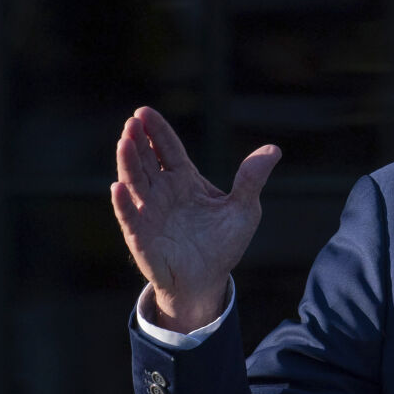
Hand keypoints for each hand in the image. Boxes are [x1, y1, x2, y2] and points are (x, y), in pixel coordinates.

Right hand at [110, 107, 280, 330]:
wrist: (208, 280)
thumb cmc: (223, 243)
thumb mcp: (243, 209)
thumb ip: (252, 179)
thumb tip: (274, 149)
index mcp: (184, 179)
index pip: (167, 149)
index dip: (157, 131)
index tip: (145, 112)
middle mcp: (162, 191)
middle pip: (146, 160)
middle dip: (138, 141)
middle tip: (132, 122)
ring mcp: (149, 212)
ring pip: (134, 183)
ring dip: (128, 163)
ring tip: (124, 143)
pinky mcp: (140, 236)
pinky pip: (130, 217)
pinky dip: (124, 203)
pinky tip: (119, 188)